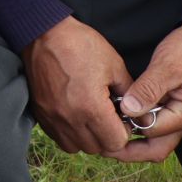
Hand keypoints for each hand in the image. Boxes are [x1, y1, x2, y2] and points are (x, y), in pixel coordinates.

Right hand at [22, 16, 132, 155]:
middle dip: (107, 136)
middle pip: (97, 148)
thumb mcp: (114, 65)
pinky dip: (70, 133)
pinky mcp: (41, 114)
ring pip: (77, 147)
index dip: (124, 131)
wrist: (43, 33)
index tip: (122, 117)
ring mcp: (53, 118)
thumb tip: (140, 113)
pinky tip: (75, 115)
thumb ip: (129, 93)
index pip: (116, 142)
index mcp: (91, 107)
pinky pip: (59, 138)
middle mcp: (70, 119)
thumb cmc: (80, 45)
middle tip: (108, 116)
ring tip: (91, 117)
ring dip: (88, 138)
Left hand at [103, 22, 181, 162]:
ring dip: (135, 140)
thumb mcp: (167, 66)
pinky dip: (140, 125)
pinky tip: (122, 118)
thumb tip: (128, 111)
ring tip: (109, 133)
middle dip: (132, 151)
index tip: (107, 121)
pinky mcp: (174, 106)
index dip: (130, 128)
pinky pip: (156, 123)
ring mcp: (181, 114)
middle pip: (157, 148)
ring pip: (156, 139)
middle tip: (105, 147)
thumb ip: (148, 89)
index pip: (154, 132)